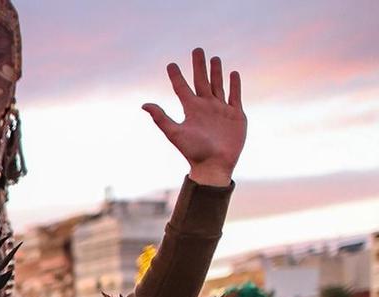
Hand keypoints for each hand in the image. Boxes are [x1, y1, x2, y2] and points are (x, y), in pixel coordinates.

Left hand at [143, 49, 245, 186]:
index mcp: (191, 110)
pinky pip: (235, 96)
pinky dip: (234, 84)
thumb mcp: (175, 133)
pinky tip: (233, 74)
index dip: (176, 76)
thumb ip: (161, 118)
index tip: (171, 65)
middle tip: (197, 50)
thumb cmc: (192, 151)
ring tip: (215, 58)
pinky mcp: (236, 114)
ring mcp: (220, 110)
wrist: (214, 165)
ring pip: (218, 85)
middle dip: (199, 66)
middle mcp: (205, 107)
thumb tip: (143, 104)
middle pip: (201, 81)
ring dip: (216, 72)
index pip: (182, 88)